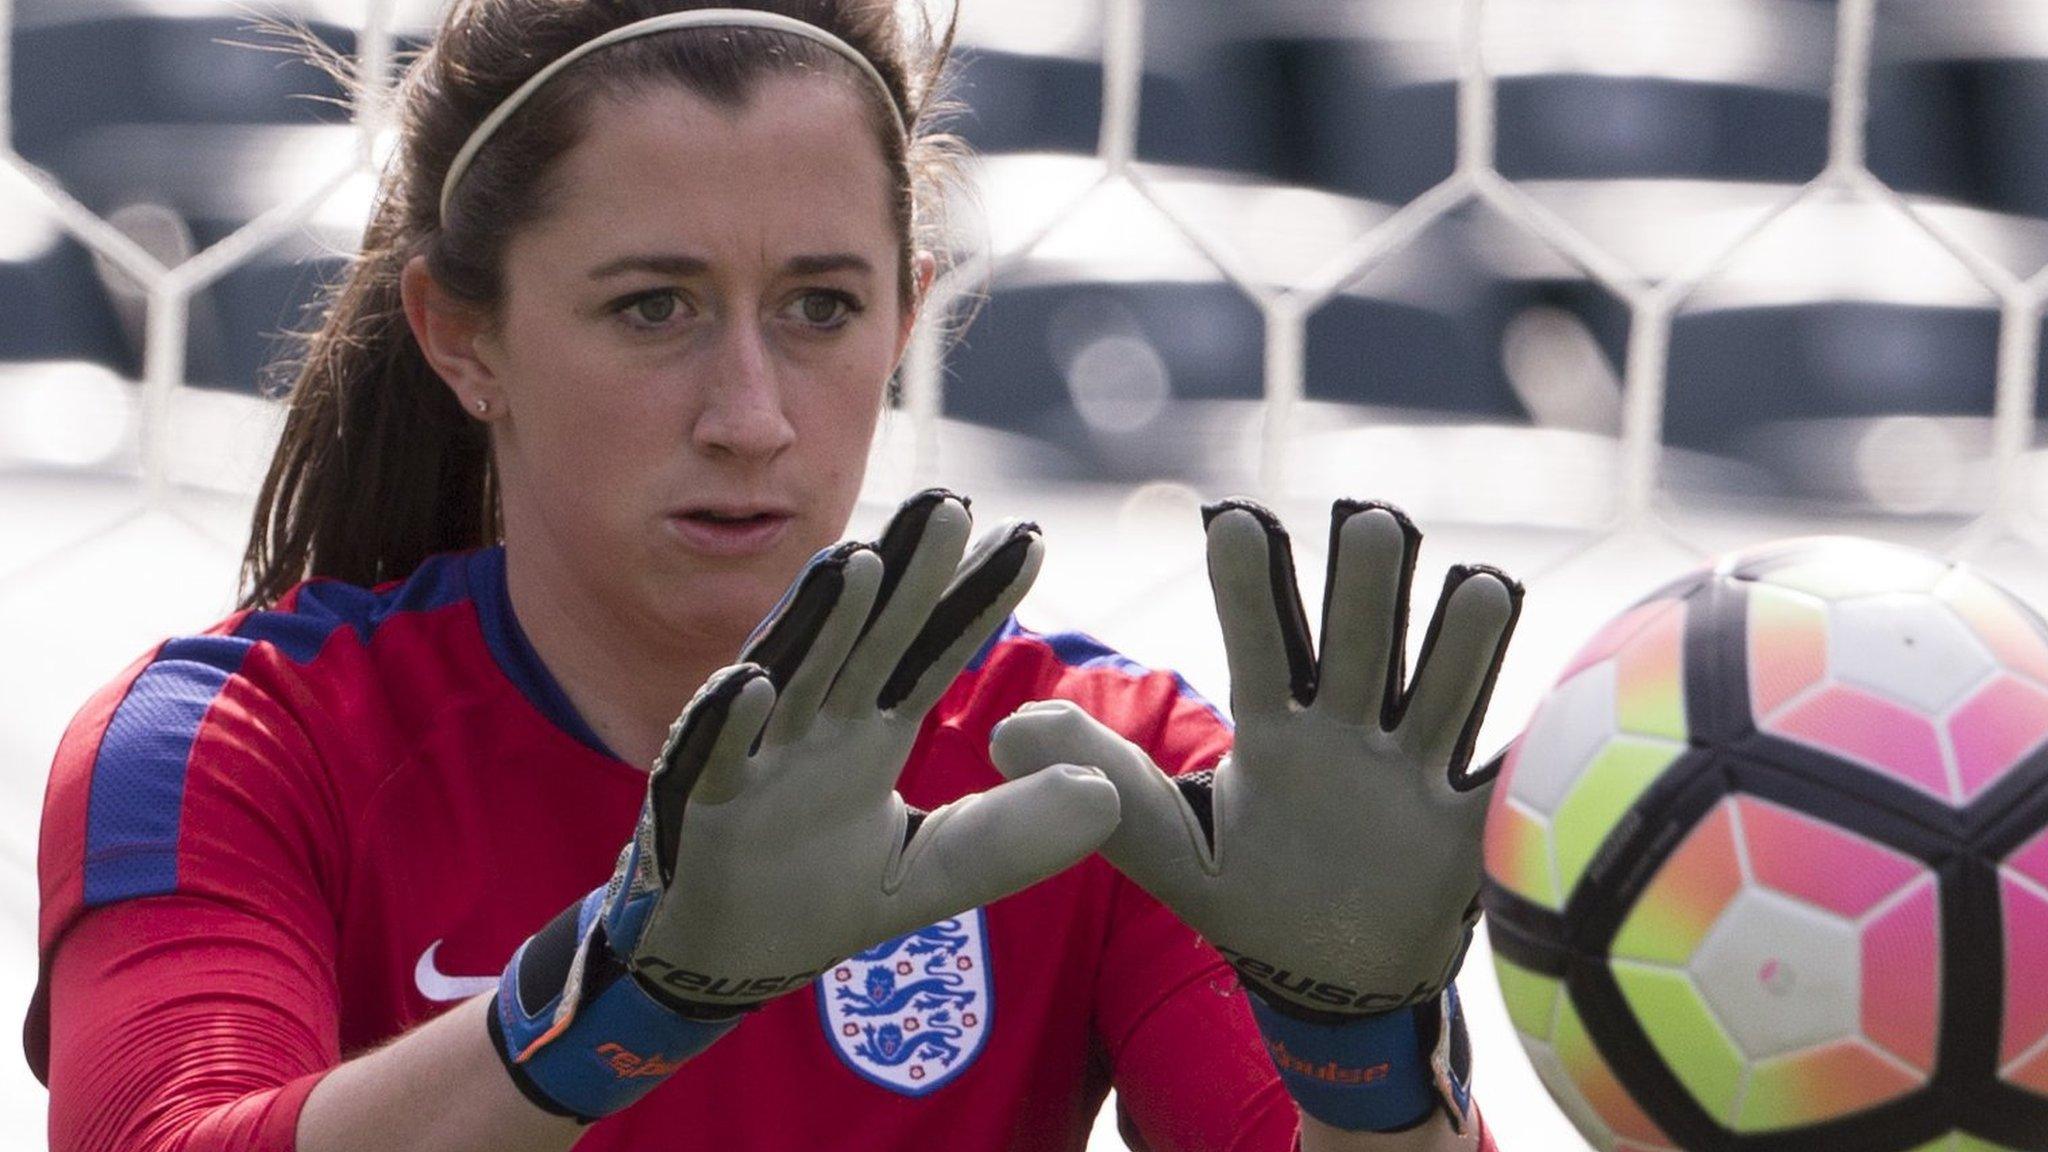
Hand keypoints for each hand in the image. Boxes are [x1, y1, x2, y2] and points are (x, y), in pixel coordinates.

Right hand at [492, 491, 1120, 1118]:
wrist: (725, 956)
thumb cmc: (818, 896)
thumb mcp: (935, 868)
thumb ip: (1010, 835)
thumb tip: (1104, 795)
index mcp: (868, 728)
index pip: (930, 650)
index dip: (974, 599)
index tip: (1028, 540)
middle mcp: (814, 724)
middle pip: (864, 636)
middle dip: (904, 573)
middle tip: (948, 504)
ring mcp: (753, 755)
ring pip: (789, 675)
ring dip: (819, 621)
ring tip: (858, 561)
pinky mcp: (695, 804)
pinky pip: (710, 758)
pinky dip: (727, 722)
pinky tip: (752, 681)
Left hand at [990, 499, 1518, 1130]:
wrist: (1331, 978)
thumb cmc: (1245, 898)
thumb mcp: (1165, 849)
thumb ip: (1102, 786)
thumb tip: (1002, 727)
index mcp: (1276, 726)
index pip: (1261, 640)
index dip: (1252, 586)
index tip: (1236, 523)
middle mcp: (1351, 729)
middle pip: (1361, 644)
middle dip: (1365, 588)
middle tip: (1368, 525)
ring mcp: (1417, 772)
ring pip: (1445, 691)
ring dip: (1461, 643)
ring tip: (1477, 584)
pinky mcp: (1473, 828)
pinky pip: (1511, 778)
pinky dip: (1542, 744)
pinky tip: (1578, 696)